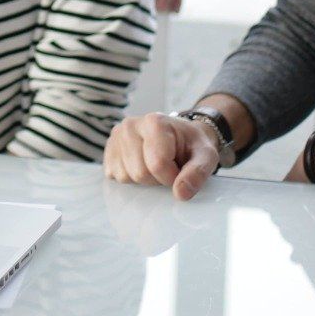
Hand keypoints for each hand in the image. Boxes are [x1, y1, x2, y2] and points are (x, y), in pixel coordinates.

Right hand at [104, 112, 218, 200]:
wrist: (181, 136)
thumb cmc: (192, 145)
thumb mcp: (206, 156)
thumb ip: (198, 173)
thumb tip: (180, 193)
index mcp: (155, 121)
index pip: (157, 164)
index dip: (172, 176)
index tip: (180, 169)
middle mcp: (130, 125)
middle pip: (140, 173)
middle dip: (157, 179)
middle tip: (168, 167)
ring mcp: (116, 137)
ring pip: (126, 177)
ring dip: (144, 180)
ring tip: (155, 165)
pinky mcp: (108, 150)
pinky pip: (115, 176)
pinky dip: (131, 178)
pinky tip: (142, 165)